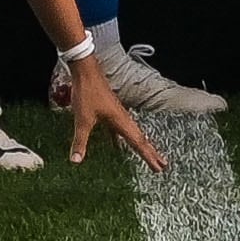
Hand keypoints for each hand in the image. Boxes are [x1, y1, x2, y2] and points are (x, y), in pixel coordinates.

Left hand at [63, 53, 167, 170]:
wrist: (87, 72)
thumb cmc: (88, 93)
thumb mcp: (83, 119)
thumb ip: (80, 141)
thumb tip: (76, 161)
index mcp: (121, 121)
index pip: (138, 143)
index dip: (149, 156)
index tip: (160, 167)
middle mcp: (123, 119)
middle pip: (140, 139)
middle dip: (151, 153)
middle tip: (162, 166)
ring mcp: (117, 115)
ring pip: (132, 134)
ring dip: (140, 146)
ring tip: (148, 157)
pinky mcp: (109, 113)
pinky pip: (120, 131)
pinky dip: (122, 140)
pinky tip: (118, 147)